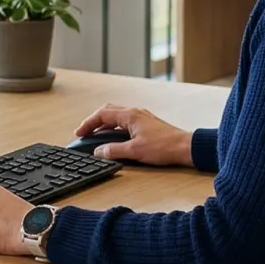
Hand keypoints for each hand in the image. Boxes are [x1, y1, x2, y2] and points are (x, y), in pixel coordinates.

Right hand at [73, 104, 193, 165]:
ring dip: (105, 124)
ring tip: (96, 136)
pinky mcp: (147, 124)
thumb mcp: (134, 150)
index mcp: (130, 115)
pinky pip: (125, 121)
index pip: (102, 114)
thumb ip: (114, 150)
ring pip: (117, 116)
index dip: (88, 123)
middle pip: (108, 112)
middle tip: (85, 132)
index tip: (79, 132)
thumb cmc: (164, 147)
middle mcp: (135, 113)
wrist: (185, 147)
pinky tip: (115, 138)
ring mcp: (142, 117)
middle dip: (94, 121)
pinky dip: (115, 128)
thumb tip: (99, 151)